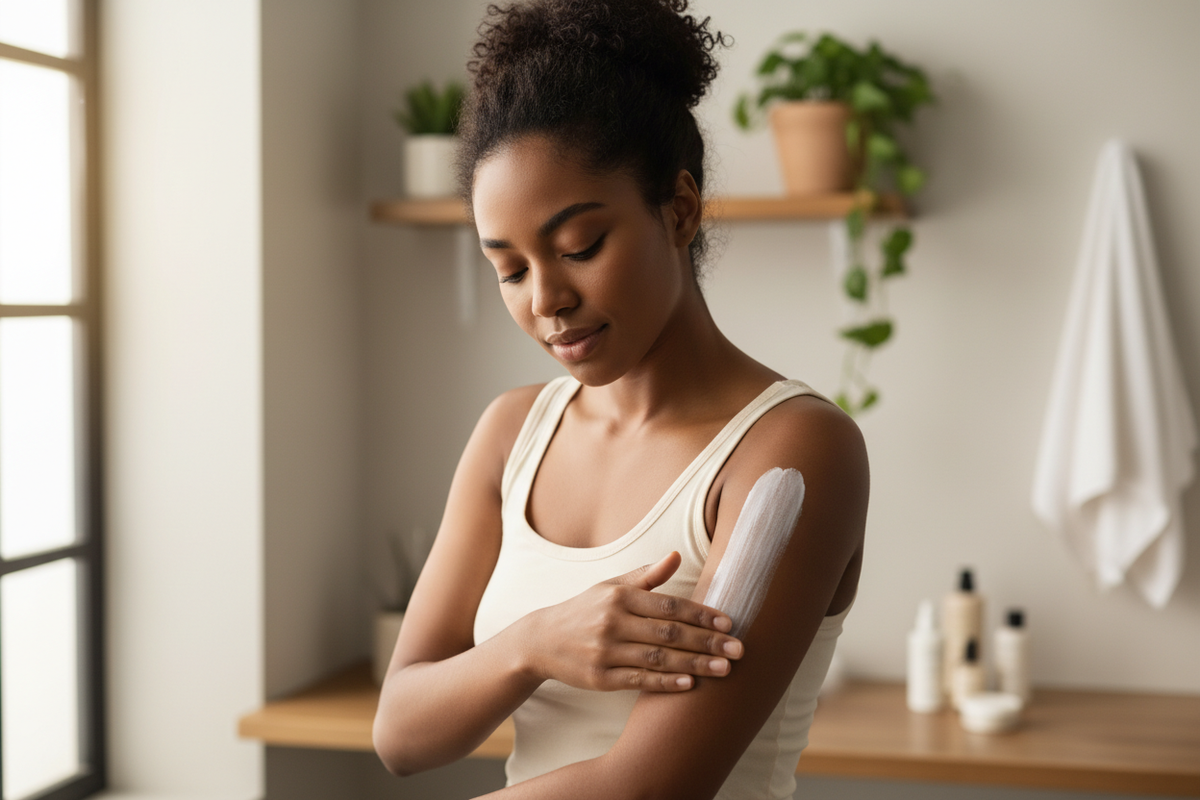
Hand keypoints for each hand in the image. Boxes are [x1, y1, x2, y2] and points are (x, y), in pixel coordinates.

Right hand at [523, 551, 743, 691]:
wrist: (541, 641)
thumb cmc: (585, 610)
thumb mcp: (610, 587)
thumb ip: (646, 576)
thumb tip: (677, 556)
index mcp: (619, 596)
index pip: (669, 605)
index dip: (701, 614)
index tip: (729, 623)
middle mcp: (612, 622)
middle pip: (669, 632)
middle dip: (707, 641)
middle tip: (739, 649)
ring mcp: (605, 652)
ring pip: (658, 658)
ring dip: (695, 664)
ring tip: (725, 669)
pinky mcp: (599, 678)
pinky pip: (639, 681)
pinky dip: (665, 683)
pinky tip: (690, 684)